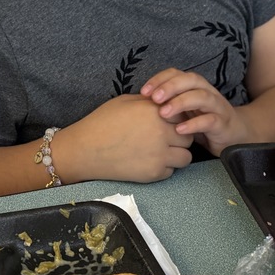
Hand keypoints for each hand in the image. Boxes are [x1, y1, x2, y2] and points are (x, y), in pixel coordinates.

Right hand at [58, 93, 192, 183]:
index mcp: (155, 111)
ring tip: (160, 151)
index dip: (175, 119)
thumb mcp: (126, 102)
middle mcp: (162, 132)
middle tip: (164, 138)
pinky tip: (148, 161)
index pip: (182, 115)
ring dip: (176, 154)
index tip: (165, 122)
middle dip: (179, 136)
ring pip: (186, 156)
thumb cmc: (102, 122)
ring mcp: (160, 154)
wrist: (85, 149)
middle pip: (188, 136)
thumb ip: (150, 103)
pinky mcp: (154, 173)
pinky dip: (164, 167)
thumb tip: (165, 105)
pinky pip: (171, 171)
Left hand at [142, 69, 250, 155]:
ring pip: (201, 97)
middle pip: (190, 80)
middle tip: (154, 99)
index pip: (176, 73)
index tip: (143, 91)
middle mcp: (207, 92)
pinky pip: (210, 120)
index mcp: (194, 86)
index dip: (159, 79)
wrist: (234, 135)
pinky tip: (179, 130)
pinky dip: (194, 124)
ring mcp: (217, 107)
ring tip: (164, 113)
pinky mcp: (223, 124)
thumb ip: (167, 102)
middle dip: (170, 86)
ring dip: (181, 102)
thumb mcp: (183, 110)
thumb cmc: (201, 121)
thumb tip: (139, 101)